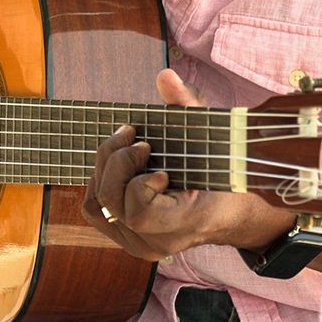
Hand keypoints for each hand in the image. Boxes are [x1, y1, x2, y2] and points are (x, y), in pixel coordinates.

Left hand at [82, 69, 294, 260]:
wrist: (227, 210)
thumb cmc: (219, 169)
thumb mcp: (211, 134)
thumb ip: (188, 106)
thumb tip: (165, 76)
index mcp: (186, 222)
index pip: (139, 212)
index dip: (138, 183)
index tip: (154, 156)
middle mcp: (159, 242)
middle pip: (111, 202)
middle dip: (116, 161)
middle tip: (133, 136)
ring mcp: (140, 245)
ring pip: (97, 206)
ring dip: (104, 168)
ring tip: (125, 146)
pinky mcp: (126, 240)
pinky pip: (94, 211)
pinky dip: (99, 182)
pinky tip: (118, 165)